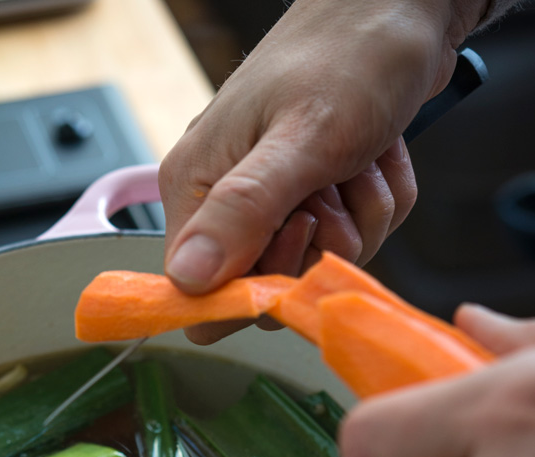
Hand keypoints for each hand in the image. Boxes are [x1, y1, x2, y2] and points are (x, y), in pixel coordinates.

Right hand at [159, 0, 485, 342]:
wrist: (403, 7)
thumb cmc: (349, 54)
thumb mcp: (301, 138)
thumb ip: (242, 211)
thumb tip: (186, 280)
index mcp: (194, 188)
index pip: (198, 295)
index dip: (253, 289)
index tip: (297, 236)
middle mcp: (223, 202)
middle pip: (268, 287)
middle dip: (320, 246)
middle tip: (333, 183)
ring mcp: (270, 203)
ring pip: (316, 266)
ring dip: (358, 219)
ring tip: (357, 160)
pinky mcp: (310, 198)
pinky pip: (350, 241)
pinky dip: (375, 204)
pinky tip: (372, 159)